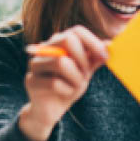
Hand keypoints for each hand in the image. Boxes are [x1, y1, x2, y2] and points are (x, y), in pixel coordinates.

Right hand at [18, 26, 107, 140]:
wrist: (51, 110)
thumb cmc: (68, 86)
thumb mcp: (85, 72)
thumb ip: (94, 58)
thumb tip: (108, 43)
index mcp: (59, 42)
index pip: (77, 31)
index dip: (93, 42)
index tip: (105, 57)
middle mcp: (45, 48)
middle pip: (67, 40)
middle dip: (83, 59)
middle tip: (86, 73)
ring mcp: (35, 63)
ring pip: (61, 62)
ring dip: (76, 77)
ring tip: (76, 85)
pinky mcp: (31, 80)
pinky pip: (54, 83)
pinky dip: (67, 90)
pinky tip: (66, 94)